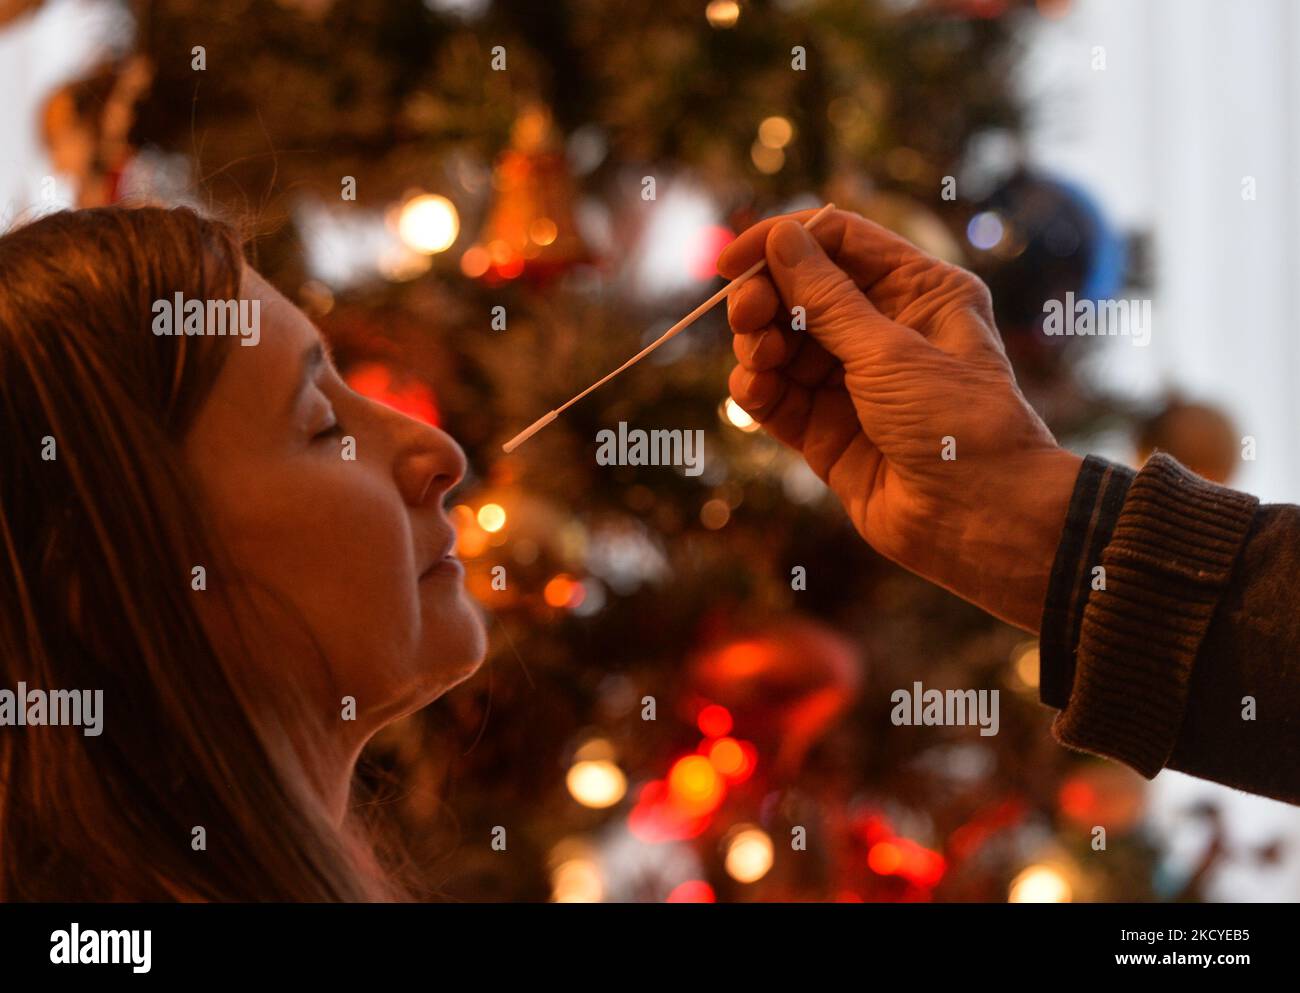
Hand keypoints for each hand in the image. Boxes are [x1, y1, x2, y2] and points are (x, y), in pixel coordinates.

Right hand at [716, 207, 1082, 632]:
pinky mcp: (825, 431)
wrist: (978, 521)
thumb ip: (825, 298)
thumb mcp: (888, 352)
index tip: (734, 261)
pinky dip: (757, 388)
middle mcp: (883, 330)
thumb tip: (781, 236)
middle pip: (800, 290)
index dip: (783, 241)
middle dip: (765, 298)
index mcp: (918, 292)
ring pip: (782, 344)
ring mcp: (852, 383)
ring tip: (758, 360)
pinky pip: (777, 397)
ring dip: (758, 345)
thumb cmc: (956, 424)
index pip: (838, 241)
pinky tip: (753, 390)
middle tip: (745, 317)